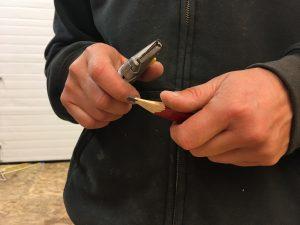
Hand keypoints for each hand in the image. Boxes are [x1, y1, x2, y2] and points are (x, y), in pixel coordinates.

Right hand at [61, 43, 162, 128]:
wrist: (84, 65)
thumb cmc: (110, 65)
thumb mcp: (126, 61)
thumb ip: (144, 68)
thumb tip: (158, 69)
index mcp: (94, 55)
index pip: (102, 74)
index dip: (121, 90)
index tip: (134, 96)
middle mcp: (77, 70)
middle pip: (101, 100)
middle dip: (121, 108)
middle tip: (128, 105)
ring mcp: (69, 87)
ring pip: (97, 113)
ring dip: (113, 115)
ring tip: (118, 108)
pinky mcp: (66, 101)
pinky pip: (87, 122)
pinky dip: (102, 122)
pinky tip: (107, 113)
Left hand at [161, 68, 291, 165]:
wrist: (290, 94)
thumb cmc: (250, 86)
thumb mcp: (218, 84)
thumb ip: (190, 96)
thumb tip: (165, 100)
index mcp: (230, 110)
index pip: (188, 137)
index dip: (177, 132)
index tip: (179, 123)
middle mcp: (245, 133)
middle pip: (197, 150)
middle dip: (193, 137)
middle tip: (202, 122)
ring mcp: (256, 149)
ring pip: (212, 158)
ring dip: (210, 145)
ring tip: (223, 127)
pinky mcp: (264, 158)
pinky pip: (230, 161)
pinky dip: (226, 151)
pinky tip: (236, 135)